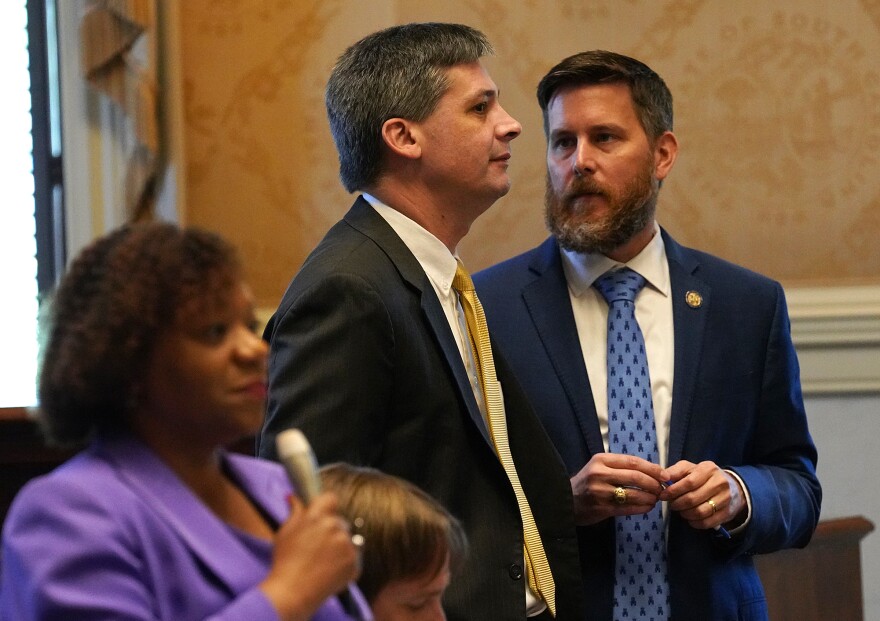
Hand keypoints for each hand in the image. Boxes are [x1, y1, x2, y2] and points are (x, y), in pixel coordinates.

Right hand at [261, 492, 360, 620]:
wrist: (292, 592)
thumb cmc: (285, 562)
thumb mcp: (285, 532)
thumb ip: (295, 512)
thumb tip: (293, 496)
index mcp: (317, 517)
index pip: (331, 498)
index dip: (327, 505)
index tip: (323, 514)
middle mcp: (334, 527)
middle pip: (340, 522)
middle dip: (332, 532)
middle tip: (317, 548)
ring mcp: (347, 545)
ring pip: (348, 540)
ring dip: (340, 548)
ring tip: (322, 562)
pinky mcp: (355, 562)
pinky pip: (353, 558)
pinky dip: (345, 564)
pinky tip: (329, 572)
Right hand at [570, 453, 664, 524]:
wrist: (567, 500)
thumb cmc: (588, 482)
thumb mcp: (600, 467)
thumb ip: (621, 466)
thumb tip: (653, 470)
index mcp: (601, 460)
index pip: (632, 461)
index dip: (652, 468)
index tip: (665, 475)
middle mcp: (600, 474)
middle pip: (635, 477)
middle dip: (653, 484)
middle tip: (662, 489)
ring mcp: (600, 492)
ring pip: (634, 494)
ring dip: (650, 497)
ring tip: (656, 499)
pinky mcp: (602, 508)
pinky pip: (628, 508)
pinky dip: (642, 508)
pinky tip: (648, 507)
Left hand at [660, 460, 745, 530]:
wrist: (732, 487)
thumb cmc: (704, 477)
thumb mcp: (689, 468)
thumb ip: (675, 471)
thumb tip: (662, 477)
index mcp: (708, 469)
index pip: (688, 483)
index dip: (673, 491)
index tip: (663, 495)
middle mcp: (719, 483)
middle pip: (693, 499)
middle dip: (677, 504)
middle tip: (672, 504)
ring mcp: (725, 498)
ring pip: (700, 512)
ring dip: (685, 514)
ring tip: (681, 511)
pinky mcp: (727, 513)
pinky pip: (707, 522)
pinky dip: (695, 523)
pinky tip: (690, 518)